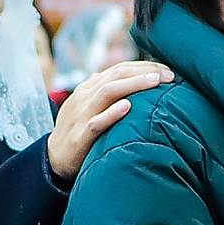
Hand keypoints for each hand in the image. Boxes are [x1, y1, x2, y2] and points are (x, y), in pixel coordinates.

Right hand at [46, 60, 173, 180]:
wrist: (54, 158)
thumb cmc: (78, 130)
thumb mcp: (89, 106)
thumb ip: (102, 91)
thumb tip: (112, 75)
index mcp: (89, 89)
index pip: (118, 70)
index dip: (143, 67)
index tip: (167, 69)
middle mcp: (85, 97)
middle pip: (116, 75)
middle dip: (144, 72)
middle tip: (169, 74)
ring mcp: (82, 115)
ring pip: (107, 92)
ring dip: (133, 84)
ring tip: (155, 82)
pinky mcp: (80, 136)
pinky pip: (96, 122)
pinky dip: (112, 113)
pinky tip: (128, 107)